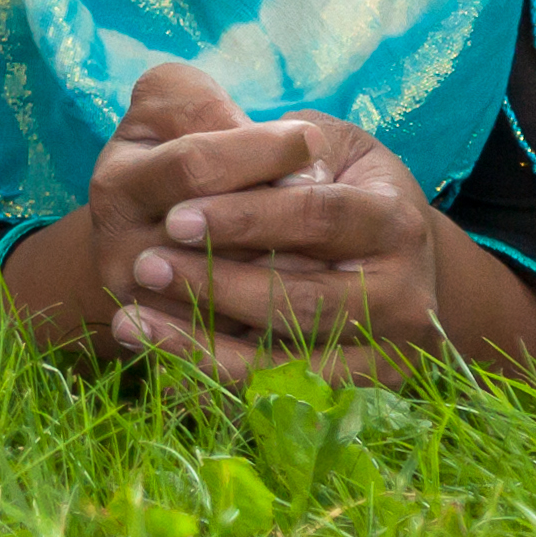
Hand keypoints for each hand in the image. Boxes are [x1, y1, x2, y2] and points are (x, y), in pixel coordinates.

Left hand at [111, 106, 498, 388]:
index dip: (247, 217)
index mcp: (396, 220)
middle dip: (218, 283)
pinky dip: (214, 383)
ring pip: (290, 361)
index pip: (320, 216)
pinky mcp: (357, 394)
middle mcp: (403, 296)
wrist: (378, 259)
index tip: (175, 215)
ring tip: (131, 318)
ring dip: (204, 343)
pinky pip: (279, 397)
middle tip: (144, 264)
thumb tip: (235, 145)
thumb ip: (274, 139)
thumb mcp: (320, 140)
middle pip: (304, 298)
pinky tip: (157, 364)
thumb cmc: (334, 182)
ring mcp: (384, 355)